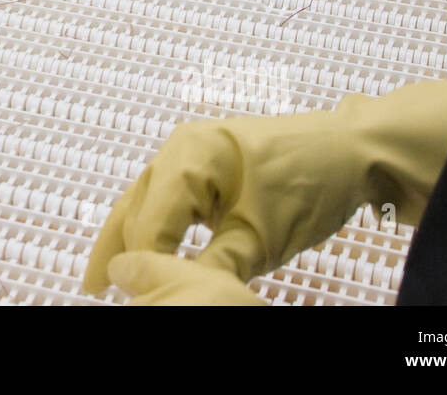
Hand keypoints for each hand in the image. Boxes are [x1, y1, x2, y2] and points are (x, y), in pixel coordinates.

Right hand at [83, 76, 446, 298]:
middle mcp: (181, 146)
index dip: (143, 264)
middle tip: (94, 289)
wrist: (352, 150)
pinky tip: (146, 246)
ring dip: (129, 235)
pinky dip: (154, 221)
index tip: (133, 300)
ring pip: (147, 198)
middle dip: (117, 248)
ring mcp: (192, 149)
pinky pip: (168, 193)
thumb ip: (211, 266)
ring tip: (105, 274)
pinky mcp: (206, 159)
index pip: (151, 221)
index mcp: (190, 155)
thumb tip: (177, 294)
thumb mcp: (259, 239)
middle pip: (136, 204)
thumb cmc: (309, 184)